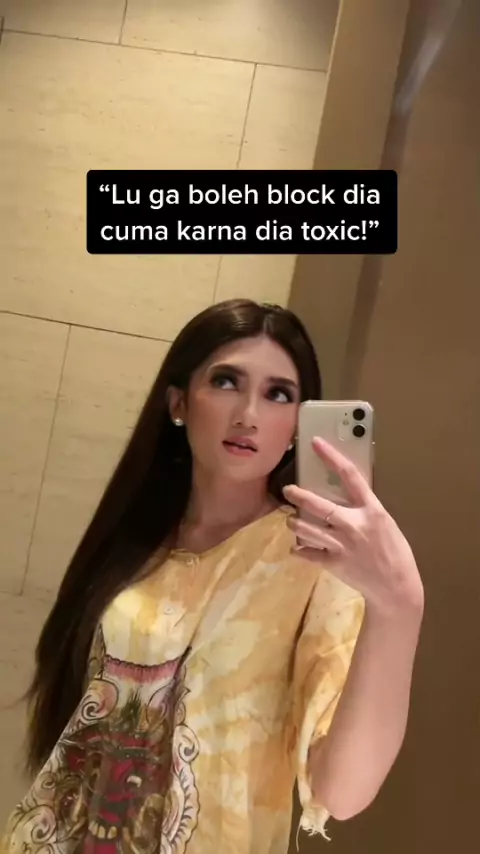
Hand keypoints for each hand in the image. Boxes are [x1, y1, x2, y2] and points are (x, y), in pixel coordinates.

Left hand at [283, 437, 423, 616]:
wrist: (396, 587)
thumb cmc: (394, 551)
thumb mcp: (384, 523)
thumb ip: (365, 509)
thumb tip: (344, 494)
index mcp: (371, 509)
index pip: (350, 475)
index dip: (331, 456)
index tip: (316, 443)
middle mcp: (354, 524)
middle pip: (319, 504)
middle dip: (299, 495)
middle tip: (288, 490)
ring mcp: (342, 544)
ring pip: (308, 528)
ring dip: (295, 523)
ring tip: (291, 519)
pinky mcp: (334, 563)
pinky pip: (308, 554)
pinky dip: (300, 550)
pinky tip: (296, 547)